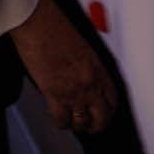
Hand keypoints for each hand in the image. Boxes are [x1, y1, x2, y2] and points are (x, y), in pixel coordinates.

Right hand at [10, 4, 115, 138]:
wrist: (40, 26)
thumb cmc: (57, 30)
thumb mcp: (83, 48)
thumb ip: (86, 66)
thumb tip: (83, 79)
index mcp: (100, 67)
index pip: (113, 97)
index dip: (110, 110)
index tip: (106, 114)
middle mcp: (91, 81)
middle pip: (103, 114)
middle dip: (99, 124)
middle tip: (93, 127)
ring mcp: (74, 90)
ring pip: (83, 121)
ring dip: (79, 125)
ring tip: (76, 125)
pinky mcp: (55, 94)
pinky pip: (62, 119)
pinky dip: (62, 123)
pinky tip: (60, 121)